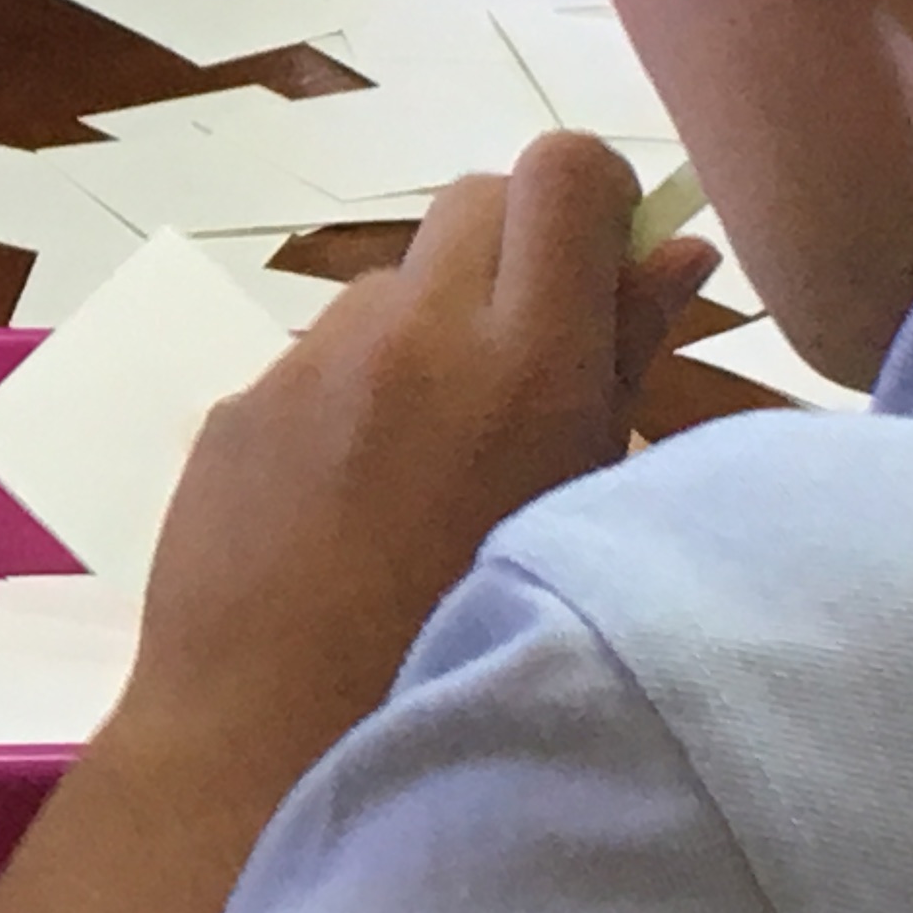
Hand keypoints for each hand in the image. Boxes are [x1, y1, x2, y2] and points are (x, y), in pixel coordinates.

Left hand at [119, 133, 715, 780]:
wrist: (272, 740)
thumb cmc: (469, 648)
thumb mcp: (581, 507)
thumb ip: (625, 364)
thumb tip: (676, 252)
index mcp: (525, 359)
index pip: (562, 172)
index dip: (590, 205)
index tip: (600, 273)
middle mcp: (410, 334)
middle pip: (474, 202)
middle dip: (511, 254)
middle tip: (525, 362)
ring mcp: (308, 365)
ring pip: (390, 288)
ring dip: (425, 337)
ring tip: (432, 464)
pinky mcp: (236, 407)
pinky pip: (314, 364)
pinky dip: (349, 401)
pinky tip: (349, 508)